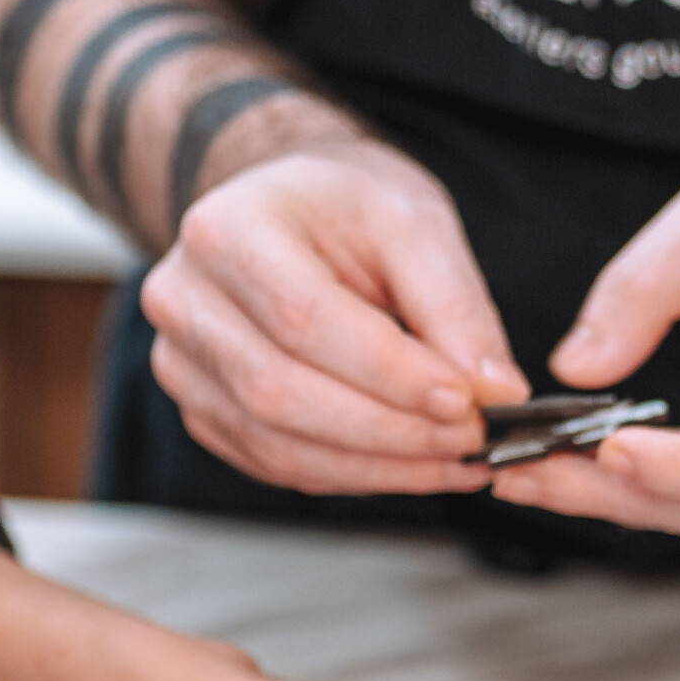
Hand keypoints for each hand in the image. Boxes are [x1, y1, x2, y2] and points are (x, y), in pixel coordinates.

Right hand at [143, 137, 527, 494]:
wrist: (291, 210)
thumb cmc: (345, 205)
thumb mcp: (414, 222)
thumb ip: (456, 305)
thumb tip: (496, 390)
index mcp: (226, 230)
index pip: (304, 318)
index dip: (389, 372)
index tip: (464, 399)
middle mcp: (184, 298)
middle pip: (281, 392)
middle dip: (390, 430)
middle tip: (470, 437)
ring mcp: (183, 362)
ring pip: (278, 443)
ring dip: (378, 466)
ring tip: (456, 461)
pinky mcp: (202, 410)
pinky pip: (276, 462)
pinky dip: (353, 475)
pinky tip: (412, 466)